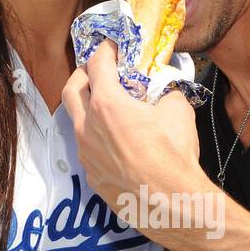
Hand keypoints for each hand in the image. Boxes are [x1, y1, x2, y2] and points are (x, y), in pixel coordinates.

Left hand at [62, 42, 204, 223]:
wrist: (172, 204)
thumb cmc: (174, 156)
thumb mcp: (177, 111)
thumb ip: (164, 94)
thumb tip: (162, 92)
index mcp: (107, 105)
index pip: (98, 65)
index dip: (105, 50)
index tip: (112, 46)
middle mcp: (88, 127)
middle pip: (72, 89)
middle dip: (83, 74)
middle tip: (98, 71)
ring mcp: (86, 154)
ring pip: (77, 122)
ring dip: (88, 109)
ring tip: (108, 108)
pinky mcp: (92, 176)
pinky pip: (89, 150)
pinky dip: (98, 138)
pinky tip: (116, 143)